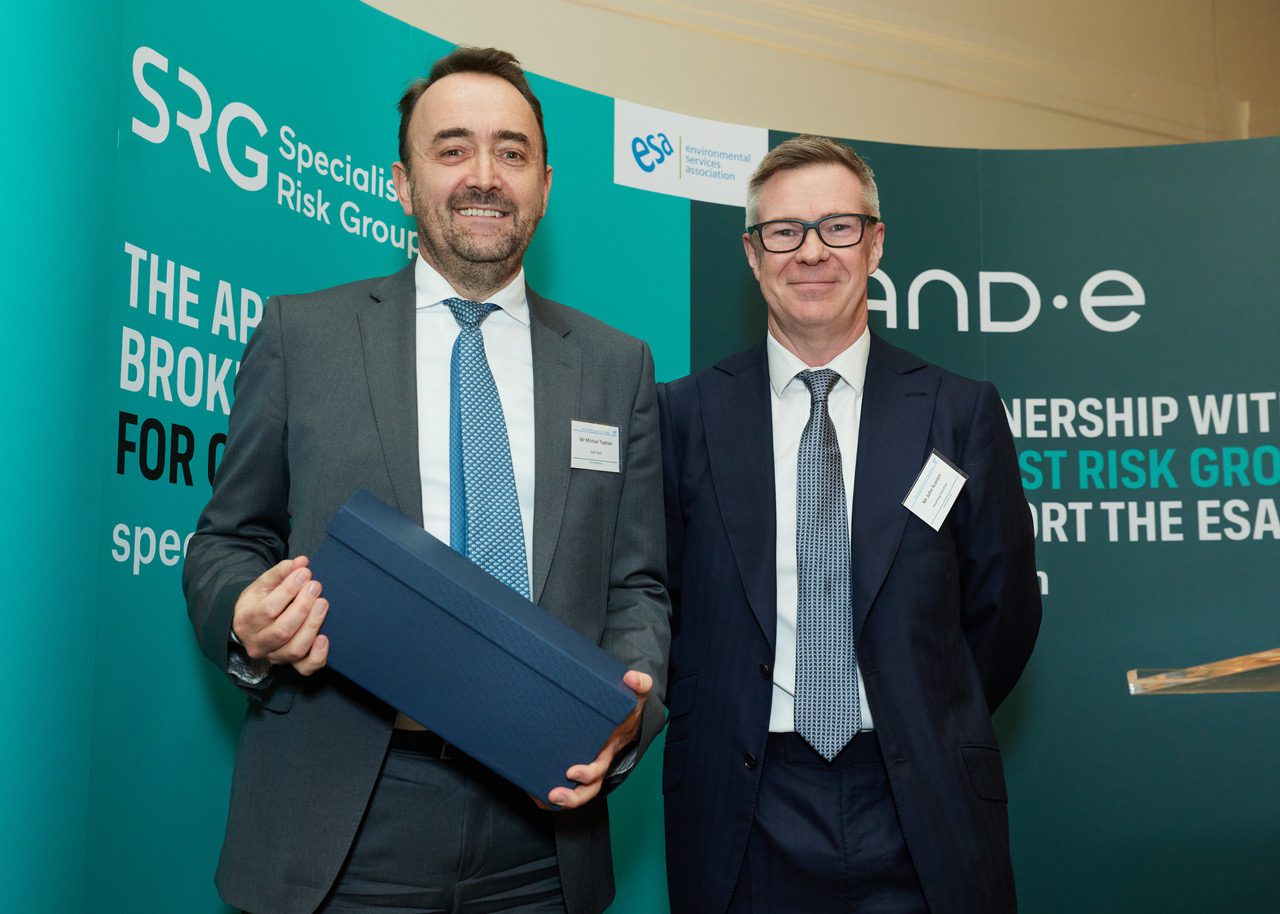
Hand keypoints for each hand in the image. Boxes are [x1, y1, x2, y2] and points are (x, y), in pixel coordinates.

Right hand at [232, 556, 329, 675]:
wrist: (252, 624)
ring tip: (323, 604)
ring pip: (295, 649)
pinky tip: (325, 637)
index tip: (305, 573)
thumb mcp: (263, 585)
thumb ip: (280, 573)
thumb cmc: (259, 602)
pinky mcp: (289, 665)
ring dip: (312, 625)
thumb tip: (300, 562)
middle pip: (283, 630)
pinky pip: (306, 668)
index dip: (289, 590)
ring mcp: (274, 656)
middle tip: (316, 586)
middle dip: (303, 607)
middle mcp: (257, 643)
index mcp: (246, 621)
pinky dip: (318, 656)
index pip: (268, 609)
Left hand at [545, 670, 650, 809]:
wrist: (621, 716)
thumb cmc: (626, 709)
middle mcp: (594, 765)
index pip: (599, 769)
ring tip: (539, 797)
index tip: (572, 771)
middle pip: (586, 790)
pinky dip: (545, 792)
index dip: (587, 774)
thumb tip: (632, 678)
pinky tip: (530, 788)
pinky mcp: (567, 762)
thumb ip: (640, 685)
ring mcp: (581, 767)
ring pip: (572, 793)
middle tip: (554, 794)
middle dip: (572, 797)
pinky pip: (559, 783)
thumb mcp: (635, 696)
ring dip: (556, 800)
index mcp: (607, 752)